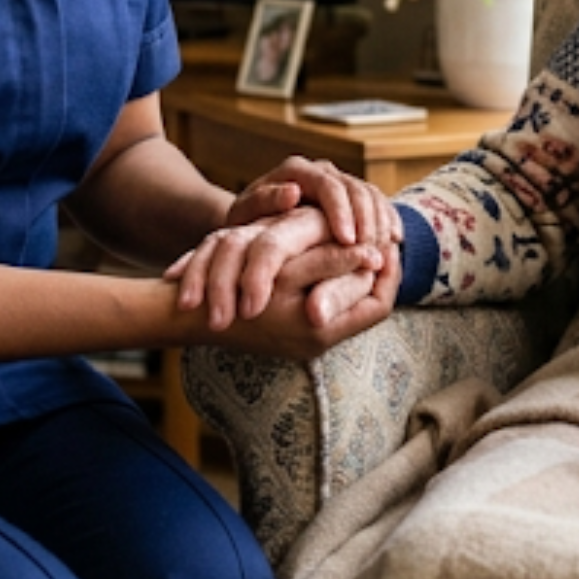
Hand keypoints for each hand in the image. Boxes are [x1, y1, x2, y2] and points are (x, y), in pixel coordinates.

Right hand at [166, 206, 391, 331]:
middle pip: (366, 306)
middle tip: (384, 238)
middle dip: (376, 273)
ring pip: (346, 306)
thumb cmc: (234, 290)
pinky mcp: (287, 330)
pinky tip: (329, 255)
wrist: (187, 317)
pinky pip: (323, 305)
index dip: (389, 272)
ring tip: (363, 245)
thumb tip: (376, 255)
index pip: (378, 305)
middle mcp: (316, 340)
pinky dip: (332, 280)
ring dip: (355, 276)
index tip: (391, 241)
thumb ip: (331, 263)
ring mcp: (302, 339)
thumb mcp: (286, 270)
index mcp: (322, 329)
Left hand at [220, 156, 398, 249]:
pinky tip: (395, 239)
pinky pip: (377, 202)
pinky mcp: (349, 198)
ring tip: (385, 252)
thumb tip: (293, 192)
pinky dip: (388, 218)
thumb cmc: (244, 225)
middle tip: (373, 252)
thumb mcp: (244, 216)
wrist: (250, 226)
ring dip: (381, 222)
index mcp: (295, 171)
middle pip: (355, 188)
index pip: (328, 185)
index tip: (348, 241)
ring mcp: (337, 182)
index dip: (342, 211)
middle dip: (367, 220)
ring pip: (370, 194)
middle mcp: (319, 171)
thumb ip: (264, 202)